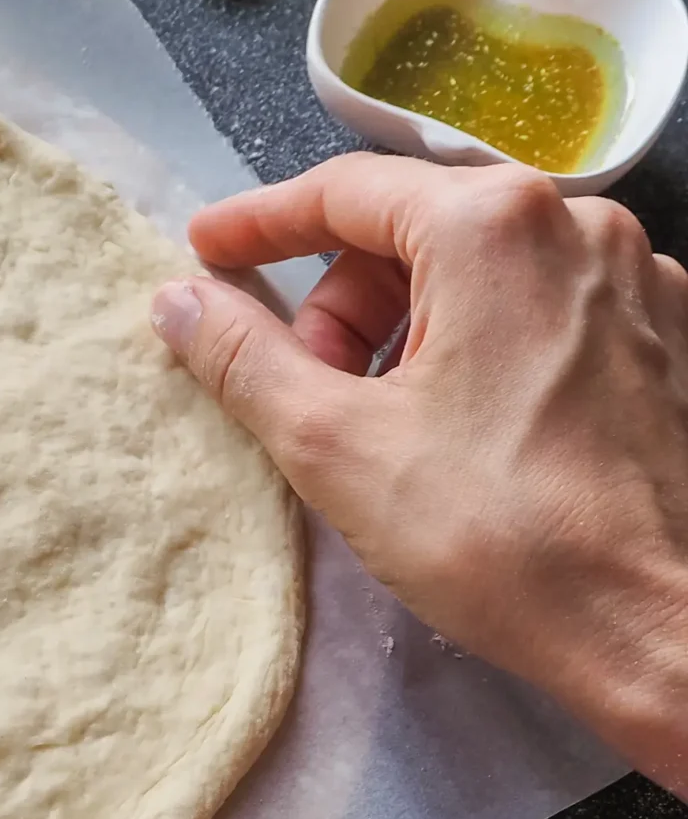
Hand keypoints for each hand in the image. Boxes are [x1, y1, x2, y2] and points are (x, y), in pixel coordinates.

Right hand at [151, 153, 687, 791]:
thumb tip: (180, 300)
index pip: (347, 191)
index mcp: (495, 228)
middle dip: (340, 302)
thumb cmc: (501, 535)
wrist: (662, 627)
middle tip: (303, 388)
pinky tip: (460, 430)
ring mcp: (638, 282)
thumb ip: (243, 357)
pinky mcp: (669, 340)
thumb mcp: (332, 444)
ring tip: (383, 424)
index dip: (259, 223)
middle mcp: (581, 228)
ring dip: (407, 330)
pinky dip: (481, 347)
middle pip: (415, 231)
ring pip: (480, 272)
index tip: (205, 252)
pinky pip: (544, 309)